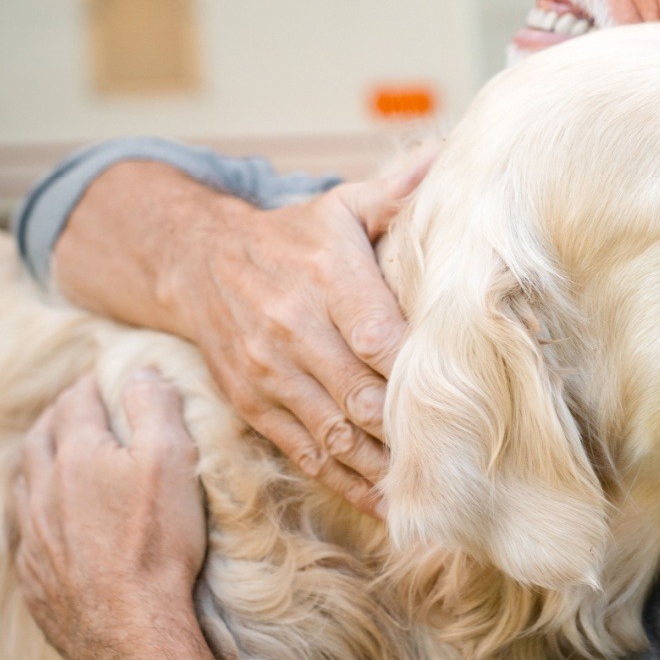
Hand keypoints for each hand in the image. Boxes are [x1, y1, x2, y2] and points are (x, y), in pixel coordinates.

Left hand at [12, 372, 238, 659]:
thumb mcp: (171, 459)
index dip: (92, 383)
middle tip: (77, 406)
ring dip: (40, 458)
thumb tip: (140, 371)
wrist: (130, 627)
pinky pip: (24, 527)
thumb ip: (154, 407)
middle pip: (40, 437)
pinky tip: (49, 515)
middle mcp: (44, 490)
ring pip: (25, 481)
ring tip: (57, 453)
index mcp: (77, 456)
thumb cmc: (157, 541)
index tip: (106, 376)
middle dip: (59, 414)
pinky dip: (35, 506)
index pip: (77, 402)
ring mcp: (33, 534)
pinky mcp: (35, 572)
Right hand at [157, 163, 428, 515]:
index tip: (461, 396)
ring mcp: (271, 372)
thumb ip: (400, 190)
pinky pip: (305, 453)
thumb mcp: (343, 203)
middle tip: (463, 462)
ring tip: (433, 497)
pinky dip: (346, 484)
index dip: (415, 370)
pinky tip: (386, 505)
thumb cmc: (293, 235)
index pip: (377, 333)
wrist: (196, 261)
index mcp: (327, 273)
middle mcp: (294, 326)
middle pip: (359, 393)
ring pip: (334, 433)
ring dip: (383, 469)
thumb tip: (454, 154)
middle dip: (408, 432)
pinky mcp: (255, 405)